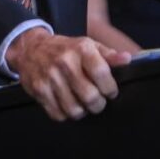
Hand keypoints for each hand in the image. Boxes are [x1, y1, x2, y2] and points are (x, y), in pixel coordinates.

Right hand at [4, 27, 131, 120]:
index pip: (103, 74)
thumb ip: (109, 55)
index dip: (110, 88)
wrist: (31, 48)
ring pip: (75, 110)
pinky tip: (67, 103)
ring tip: (82, 103)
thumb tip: (127, 59)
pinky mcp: (39, 91)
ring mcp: (51, 78)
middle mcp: (65, 62)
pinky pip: (58, 114)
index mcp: (81, 49)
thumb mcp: (88, 45)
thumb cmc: (65, 48)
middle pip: (90, 97)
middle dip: (98, 104)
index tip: (110, 91)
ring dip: (82, 111)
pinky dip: (65, 114)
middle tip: (97, 101)